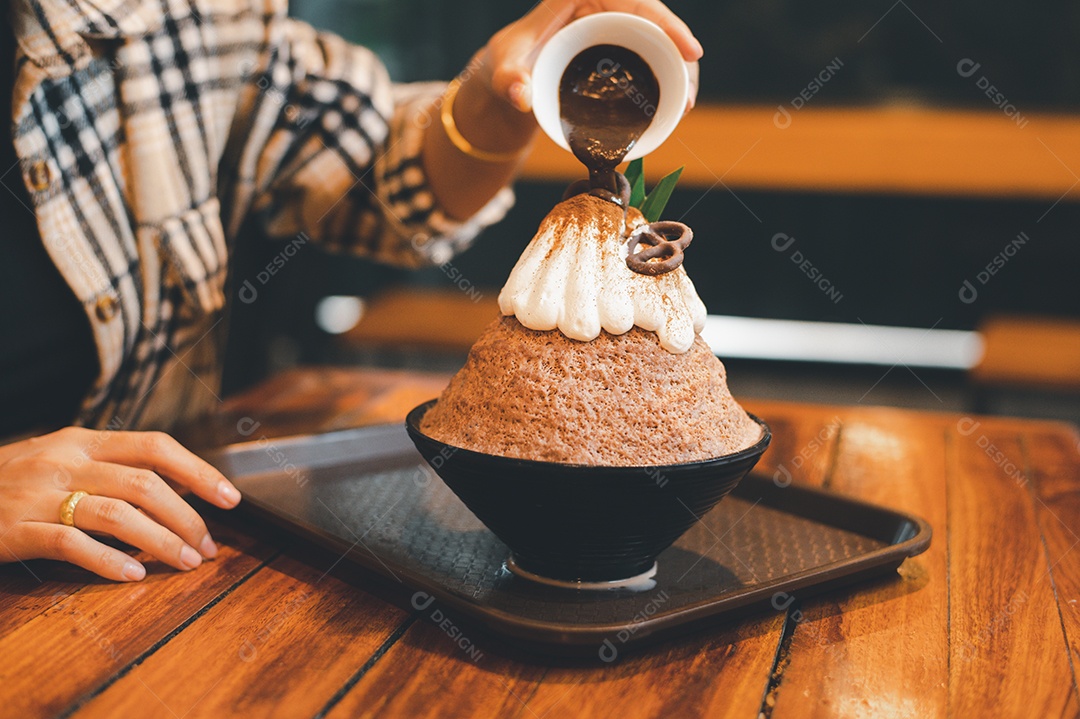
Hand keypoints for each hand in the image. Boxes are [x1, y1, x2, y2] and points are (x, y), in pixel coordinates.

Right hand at [0, 427, 240, 581]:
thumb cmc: (12, 480)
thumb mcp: (61, 458)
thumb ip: (111, 467)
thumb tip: (177, 491)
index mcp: (83, 439)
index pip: (155, 446)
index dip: (199, 471)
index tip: (230, 498)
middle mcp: (65, 460)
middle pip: (145, 484)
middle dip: (187, 517)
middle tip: (208, 547)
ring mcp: (38, 494)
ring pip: (117, 514)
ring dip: (161, 541)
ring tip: (185, 563)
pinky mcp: (14, 529)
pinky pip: (72, 545)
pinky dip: (109, 561)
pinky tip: (134, 575)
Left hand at [482, 0, 702, 112]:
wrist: (509, 75)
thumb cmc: (507, 62)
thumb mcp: (504, 68)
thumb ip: (508, 80)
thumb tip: (520, 96)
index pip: (633, 1)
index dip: (666, 23)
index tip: (688, 51)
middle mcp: (602, 4)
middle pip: (654, 21)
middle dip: (680, 53)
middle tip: (688, 96)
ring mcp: (613, 26)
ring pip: (657, 40)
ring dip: (678, 70)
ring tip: (685, 105)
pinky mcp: (618, 47)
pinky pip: (650, 56)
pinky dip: (665, 77)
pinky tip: (676, 104)